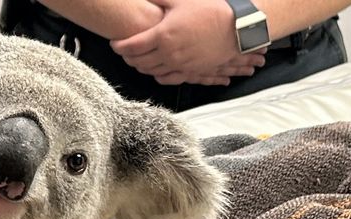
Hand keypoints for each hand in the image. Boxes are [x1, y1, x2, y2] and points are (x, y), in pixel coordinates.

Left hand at [110, 0, 266, 85]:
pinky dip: (156, 75)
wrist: (236, 27)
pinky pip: (166, 79)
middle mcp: (168, 53)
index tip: (114, 43)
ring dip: (140, 66)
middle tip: (124, 51)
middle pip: (137, 61)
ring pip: (150, 71)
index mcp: (162, 35)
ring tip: (136, 59)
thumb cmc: (209, 10)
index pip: (131, 46)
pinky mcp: (189, 71)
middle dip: (127, 57)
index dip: (119, 46)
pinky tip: (154, 69)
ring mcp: (179, 65)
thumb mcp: (179, 0)